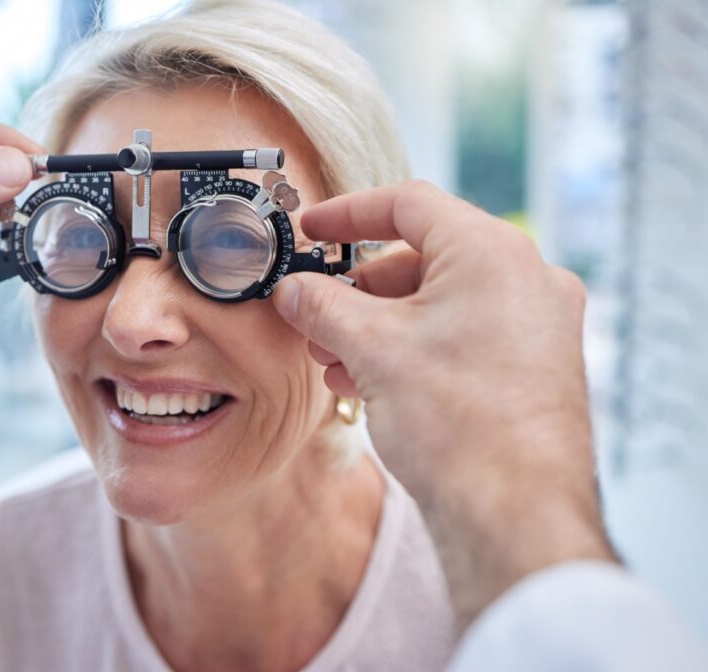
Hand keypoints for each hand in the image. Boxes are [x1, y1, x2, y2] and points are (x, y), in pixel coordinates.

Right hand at [273, 180, 616, 630]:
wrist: (516, 515)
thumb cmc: (457, 423)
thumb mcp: (370, 349)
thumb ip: (321, 306)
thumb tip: (291, 290)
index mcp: (492, 252)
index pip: (409, 204)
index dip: (347, 214)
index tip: (311, 229)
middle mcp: (526, 278)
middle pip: (422, 258)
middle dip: (358, 288)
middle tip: (314, 313)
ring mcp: (536, 325)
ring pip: (440, 302)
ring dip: (378, 324)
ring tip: (333, 359)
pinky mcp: (532, 366)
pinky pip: (462, 335)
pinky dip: (412, 347)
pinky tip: (368, 382)